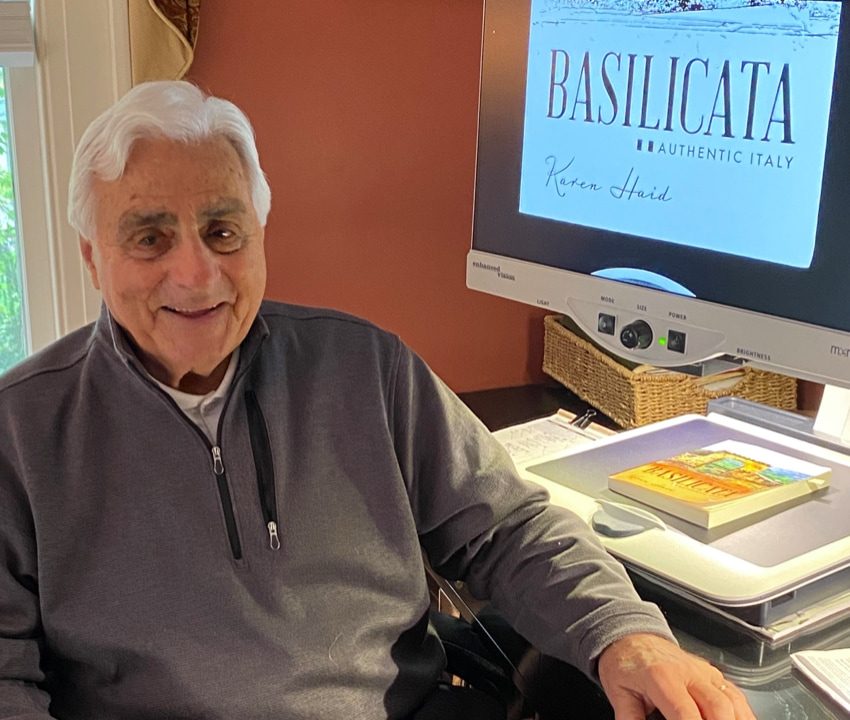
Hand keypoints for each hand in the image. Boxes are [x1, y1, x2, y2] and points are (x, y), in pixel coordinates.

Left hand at [597, 633, 755, 719]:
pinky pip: (735, 694)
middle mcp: (687, 672)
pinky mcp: (712, 674)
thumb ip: (630, 718)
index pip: (685, 712)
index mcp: (661, 677)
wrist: (631, 637)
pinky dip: (743, 713)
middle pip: (717, 707)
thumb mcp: (618, 693)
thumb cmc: (626, 663)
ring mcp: (703, 672)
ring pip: (732, 700)